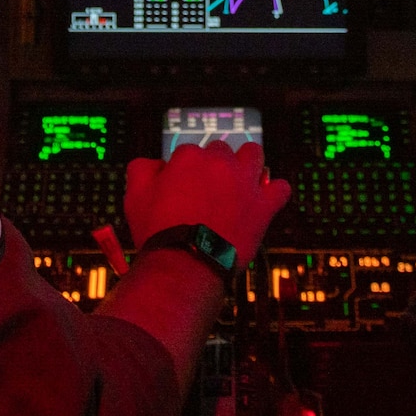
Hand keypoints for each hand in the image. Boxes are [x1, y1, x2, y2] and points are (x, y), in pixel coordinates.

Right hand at [124, 141, 289, 262]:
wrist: (186, 264)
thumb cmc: (160, 232)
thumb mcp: (135, 197)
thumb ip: (142, 170)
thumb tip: (155, 163)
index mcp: (189, 157)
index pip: (190, 152)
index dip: (185, 170)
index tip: (183, 187)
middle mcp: (220, 163)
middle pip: (221, 151)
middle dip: (215, 165)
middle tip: (209, 189)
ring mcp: (245, 182)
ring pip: (254, 155)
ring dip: (247, 164)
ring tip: (240, 181)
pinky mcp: (263, 206)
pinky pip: (280, 189)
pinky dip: (275, 192)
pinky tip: (266, 199)